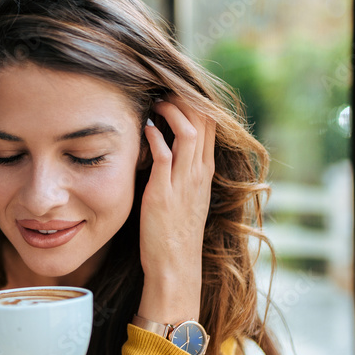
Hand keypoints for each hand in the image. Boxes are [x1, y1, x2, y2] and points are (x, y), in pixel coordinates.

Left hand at [137, 97, 215, 323]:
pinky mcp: (163, 193)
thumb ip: (182, 172)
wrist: (175, 267)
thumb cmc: (175, 233)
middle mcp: (198, 173)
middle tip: (165, 87)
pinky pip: (164, 156)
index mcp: (204, 172)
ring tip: (156, 103)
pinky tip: (145, 128)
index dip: (196, 102)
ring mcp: (183, 183)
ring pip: (188, 132)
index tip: (176, 90)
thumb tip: (167, 147)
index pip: (210, 125)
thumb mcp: (186, 197)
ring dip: (171, 112)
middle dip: (186, 98)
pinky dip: (155, 137)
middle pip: (204, 121)